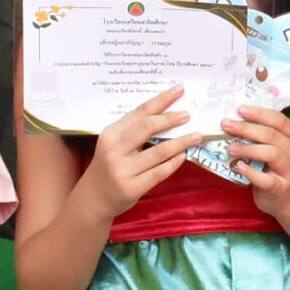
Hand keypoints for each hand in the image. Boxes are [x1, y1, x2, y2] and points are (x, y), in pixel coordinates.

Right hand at [84, 87, 205, 216]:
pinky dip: (173, 163)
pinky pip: (159, 172)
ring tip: (196, 136)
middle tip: (188, 115)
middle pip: (147, 128)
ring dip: (181, 142)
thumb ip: (133, 132)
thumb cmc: (108, 167)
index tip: (179, 90)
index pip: (140, 112)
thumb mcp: (113, 145)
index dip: (161, 100)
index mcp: (110, 134)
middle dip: (170, 119)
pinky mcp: (131, 188)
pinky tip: (183, 155)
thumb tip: (167, 115)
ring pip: (158, 151)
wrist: (93, 199)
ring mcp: (122, 170)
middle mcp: (114, 150)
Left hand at [221, 105, 289, 208]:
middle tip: (226, 125)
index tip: (240, 109)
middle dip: (247, 128)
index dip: (259, 114)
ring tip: (230, 147)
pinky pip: (264, 178)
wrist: (281, 196)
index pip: (279, 120)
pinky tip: (238, 166)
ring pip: (271, 153)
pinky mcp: (280, 187)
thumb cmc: (272, 166)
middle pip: (271, 135)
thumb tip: (235, 117)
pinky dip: (250, 172)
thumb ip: (261, 132)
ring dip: (248, 148)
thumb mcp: (273, 146)